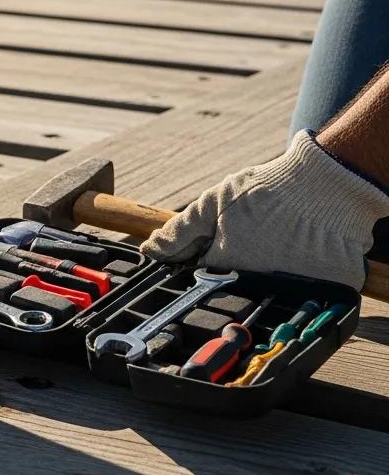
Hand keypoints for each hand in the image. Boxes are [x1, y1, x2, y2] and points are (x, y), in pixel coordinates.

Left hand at [140, 131, 388, 289]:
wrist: (324, 182)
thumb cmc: (266, 190)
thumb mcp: (214, 203)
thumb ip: (179, 230)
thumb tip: (149, 251)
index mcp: (224, 265)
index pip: (203, 276)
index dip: (207, 258)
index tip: (217, 244)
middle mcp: (255, 284)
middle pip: (233, 285)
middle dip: (236, 265)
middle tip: (253, 238)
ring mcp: (291, 289)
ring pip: (266, 290)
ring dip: (266, 270)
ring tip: (277, 241)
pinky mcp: (324, 290)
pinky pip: (305, 291)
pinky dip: (301, 275)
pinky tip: (300, 250)